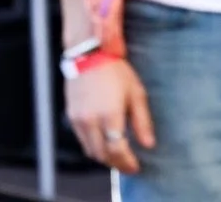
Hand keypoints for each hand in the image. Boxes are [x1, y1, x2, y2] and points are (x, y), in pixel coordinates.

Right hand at [65, 58, 154, 174]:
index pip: (117, 151)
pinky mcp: (71, 116)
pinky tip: (103, 141)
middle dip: (116, 163)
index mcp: (110, 115)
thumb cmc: (115, 70)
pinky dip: (93, 147)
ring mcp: (79, 120)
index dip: (127, 163)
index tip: (135, 167)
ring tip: (117, 155)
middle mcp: (91, 121)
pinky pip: (82, 141)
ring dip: (104, 157)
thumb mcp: (136, 92)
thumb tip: (149, 144)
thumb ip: (142, 121)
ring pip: (90, 151)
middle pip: (103, 155)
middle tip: (127, 165)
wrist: (90, 53)